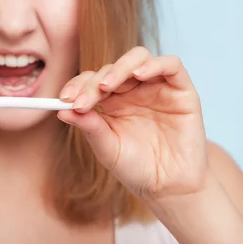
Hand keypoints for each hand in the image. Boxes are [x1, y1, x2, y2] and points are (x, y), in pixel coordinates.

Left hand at [57, 46, 207, 200]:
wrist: (169, 186)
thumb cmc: (136, 167)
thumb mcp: (107, 148)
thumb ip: (89, 126)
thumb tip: (62, 111)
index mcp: (111, 101)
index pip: (91, 81)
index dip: (77, 86)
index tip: (64, 99)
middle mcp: (132, 89)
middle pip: (111, 69)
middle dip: (93, 82)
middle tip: (83, 100)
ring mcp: (156, 87)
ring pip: (138, 58)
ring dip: (119, 67)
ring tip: (107, 85)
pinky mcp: (181, 90)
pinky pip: (171, 65)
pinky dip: (154, 64)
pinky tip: (138, 75)